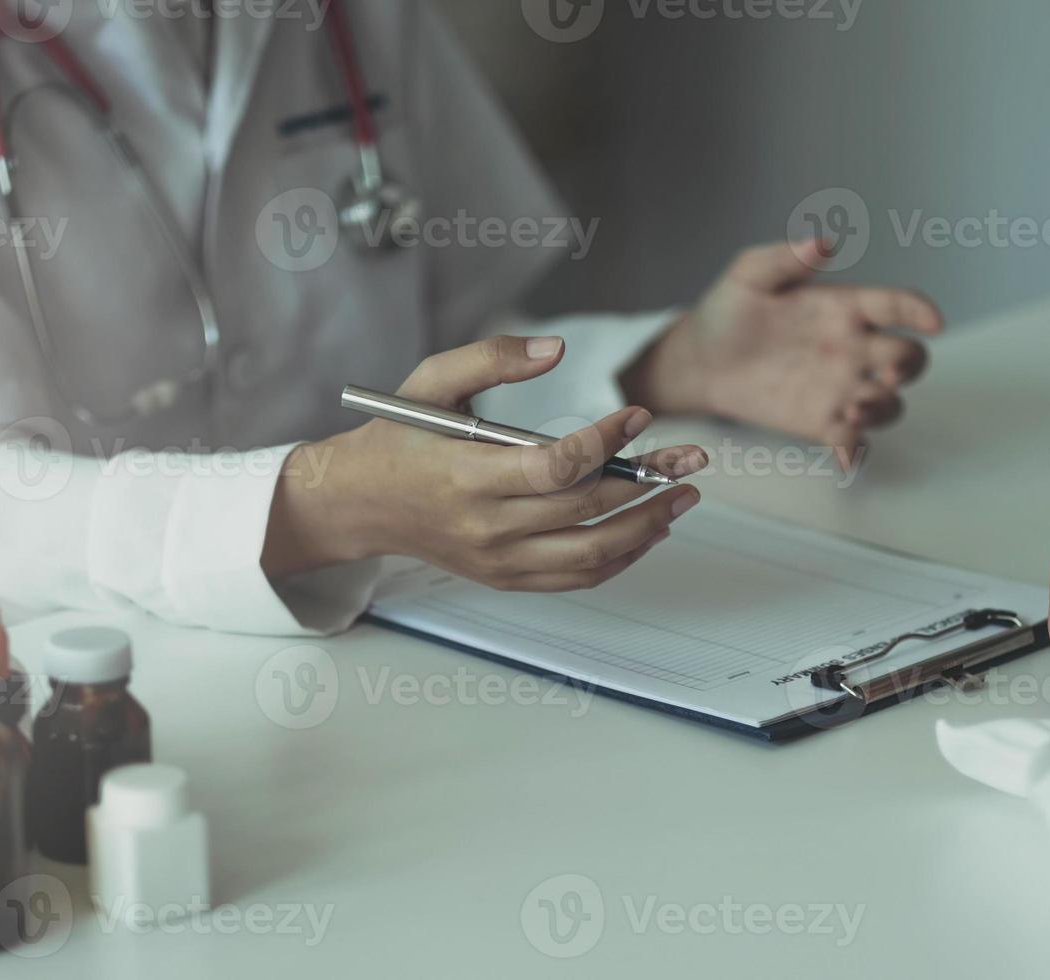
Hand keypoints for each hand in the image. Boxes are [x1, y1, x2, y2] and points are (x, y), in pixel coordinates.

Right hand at [266, 336, 708, 591]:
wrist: (360, 502)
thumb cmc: (399, 437)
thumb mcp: (433, 381)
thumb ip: (492, 358)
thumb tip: (555, 350)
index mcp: (467, 477)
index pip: (555, 468)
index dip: (605, 442)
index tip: (638, 415)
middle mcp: (486, 527)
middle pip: (585, 511)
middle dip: (647, 484)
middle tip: (689, 459)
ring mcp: (498, 560)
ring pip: (591, 554)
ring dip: (646, 528)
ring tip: (681, 498)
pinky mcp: (506, 578)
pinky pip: (576, 577)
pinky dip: (620, 558)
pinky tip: (647, 530)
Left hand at [621, 240, 942, 466]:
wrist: (698, 360)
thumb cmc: (728, 310)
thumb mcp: (750, 274)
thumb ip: (786, 258)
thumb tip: (822, 244)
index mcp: (845, 307)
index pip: (896, 306)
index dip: (920, 311)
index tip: (932, 322)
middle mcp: (852, 348)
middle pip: (908, 358)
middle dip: (908, 367)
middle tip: (885, 373)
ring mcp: (840, 388)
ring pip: (889, 404)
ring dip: (883, 410)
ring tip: (853, 412)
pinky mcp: (820, 422)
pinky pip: (852, 442)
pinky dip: (856, 452)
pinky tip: (844, 455)